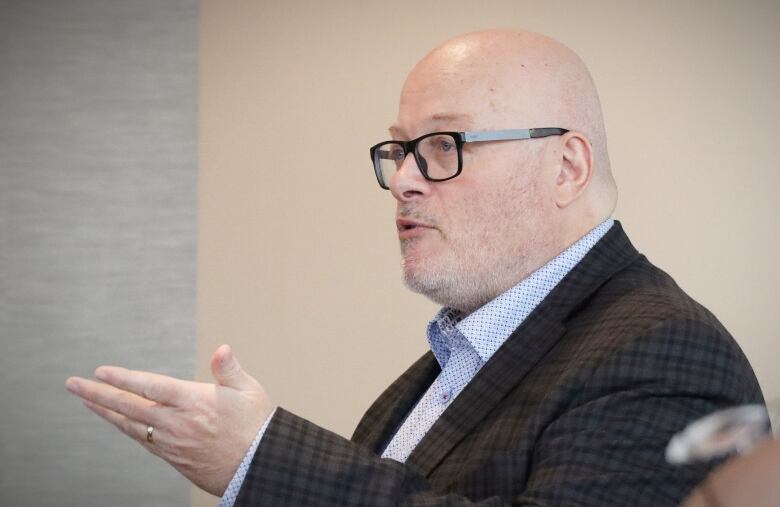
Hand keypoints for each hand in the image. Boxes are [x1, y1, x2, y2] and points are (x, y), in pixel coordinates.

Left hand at [65, 344, 273, 495]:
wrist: (258, 468)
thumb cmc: (256, 427)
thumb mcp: (249, 391)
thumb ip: (229, 369)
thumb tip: (222, 349)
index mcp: (195, 401)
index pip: (150, 385)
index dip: (123, 378)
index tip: (101, 371)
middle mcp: (177, 422)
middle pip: (129, 406)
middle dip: (98, 393)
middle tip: (74, 384)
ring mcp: (172, 442)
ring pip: (129, 425)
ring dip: (104, 411)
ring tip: (86, 399)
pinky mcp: (172, 457)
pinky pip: (140, 440)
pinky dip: (123, 427)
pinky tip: (115, 421)